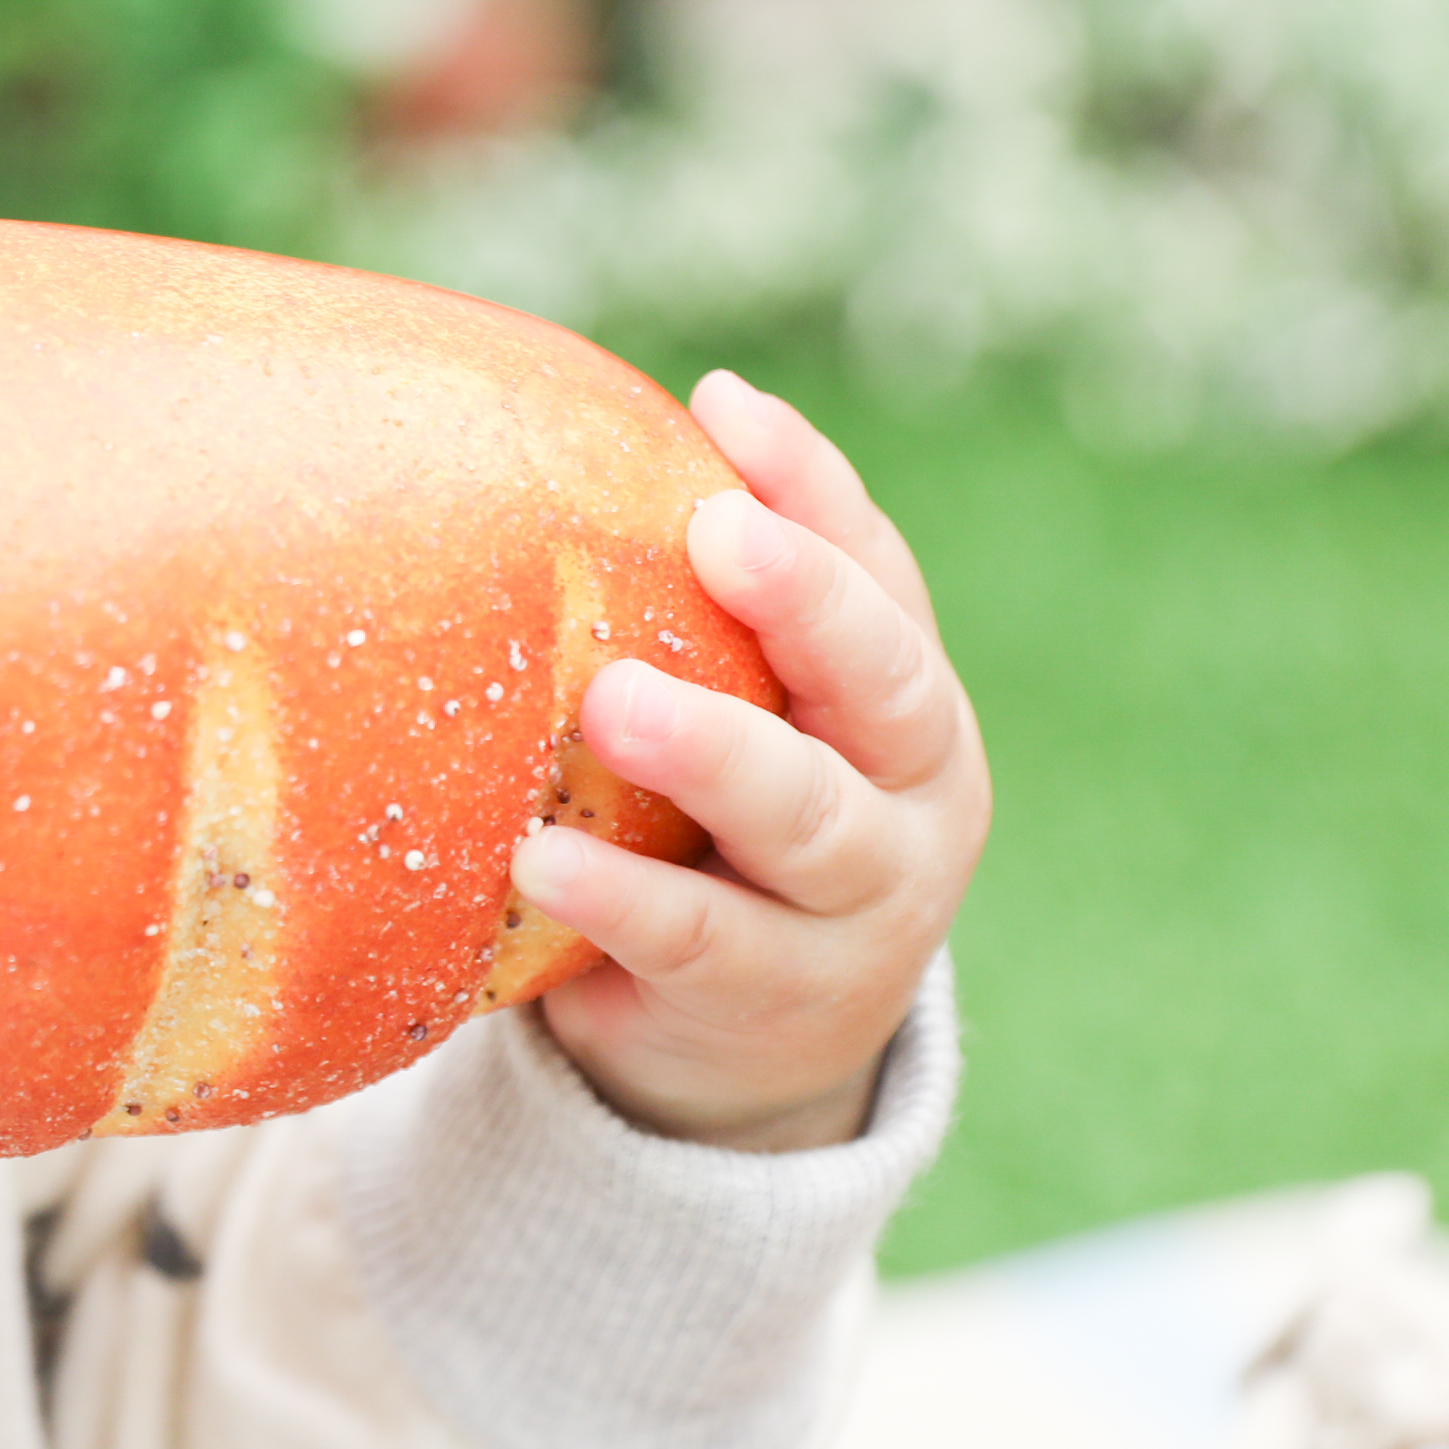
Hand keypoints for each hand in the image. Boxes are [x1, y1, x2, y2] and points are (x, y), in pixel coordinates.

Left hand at [515, 368, 988, 1151]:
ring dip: (713, 752)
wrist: (760, 1041)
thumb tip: (568, 435)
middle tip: (714, 532)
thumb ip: (691, 608)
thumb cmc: (727, 823)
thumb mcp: (746, 711)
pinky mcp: (777, 1000)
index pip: (879, 569)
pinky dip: (622, 896)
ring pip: (807, 819)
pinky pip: (700, 939)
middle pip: (885, 683)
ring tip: (609, 702)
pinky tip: (539, 858)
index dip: (813, 487)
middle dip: (807, 601)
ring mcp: (859, 907)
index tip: (724, 408)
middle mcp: (909, 793)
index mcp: (903, 696)